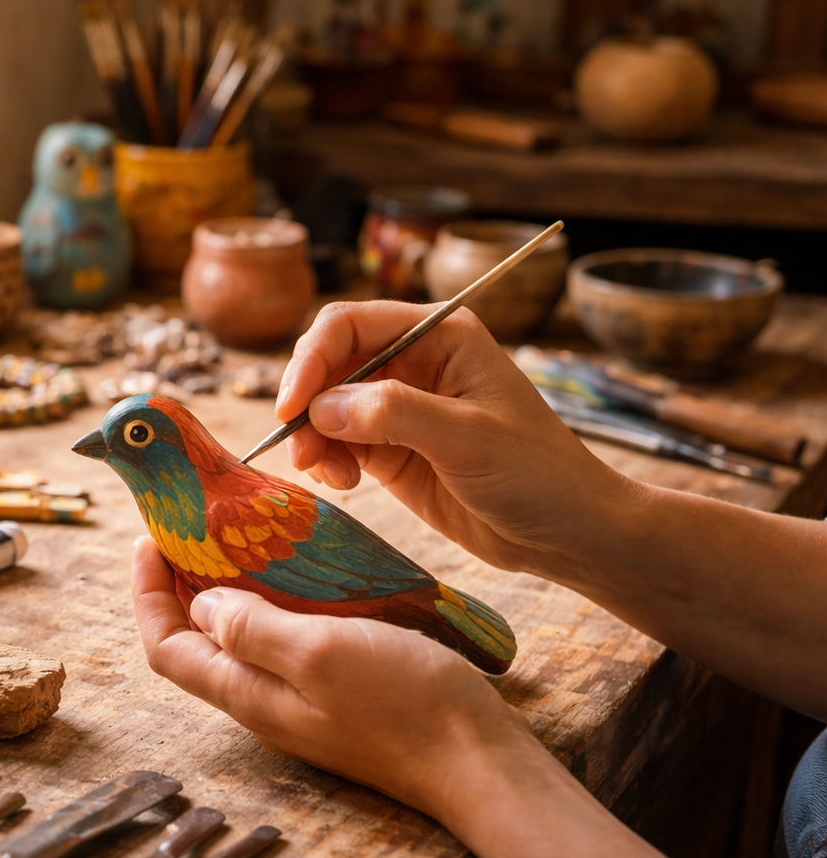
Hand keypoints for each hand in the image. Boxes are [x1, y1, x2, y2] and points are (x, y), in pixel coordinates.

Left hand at [131, 537, 536, 821]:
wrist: (478, 762)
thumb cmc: (406, 706)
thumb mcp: (319, 652)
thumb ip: (252, 629)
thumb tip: (200, 605)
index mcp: (248, 694)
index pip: (165, 648)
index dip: (146, 595)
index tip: (150, 539)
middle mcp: (263, 704)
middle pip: (195, 646)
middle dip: (179, 588)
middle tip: (192, 531)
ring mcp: (300, 705)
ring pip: (240, 646)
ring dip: (228, 595)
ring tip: (243, 542)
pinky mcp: (336, 698)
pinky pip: (283, 648)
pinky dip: (274, 607)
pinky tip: (302, 580)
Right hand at [277, 300, 632, 574]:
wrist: (566, 532)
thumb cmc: (536, 472)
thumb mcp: (468, 437)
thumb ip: (393, 413)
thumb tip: (321, 408)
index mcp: (439, 334)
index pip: (349, 324)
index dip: (311, 360)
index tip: (291, 408)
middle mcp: (413, 361)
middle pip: (329, 363)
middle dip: (305, 404)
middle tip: (300, 452)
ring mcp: (399, 406)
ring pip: (326, 406)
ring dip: (312, 438)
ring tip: (327, 476)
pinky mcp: (390, 448)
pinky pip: (337, 442)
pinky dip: (326, 460)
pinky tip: (342, 484)